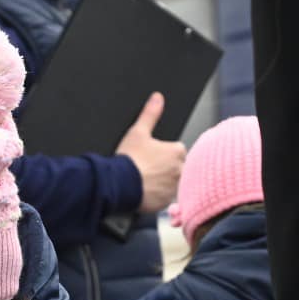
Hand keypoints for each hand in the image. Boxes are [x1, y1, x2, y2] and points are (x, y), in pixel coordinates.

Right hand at [117, 93, 186, 213]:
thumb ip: (150, 114)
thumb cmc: (129, 159)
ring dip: (161, 182)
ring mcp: (174, 188)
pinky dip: (156, 196)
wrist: (118, 184)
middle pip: (176, 168)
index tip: (151, 157)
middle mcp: (180, 170)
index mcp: (177, 152)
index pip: (176, 151)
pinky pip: (163, 198)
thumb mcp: (138, 132)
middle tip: (146, 169)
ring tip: (144, 180)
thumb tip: (157, 98)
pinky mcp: (165, 202)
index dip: (162, 153)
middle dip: (164, 169)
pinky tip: (143, 192)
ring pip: (171, 183)